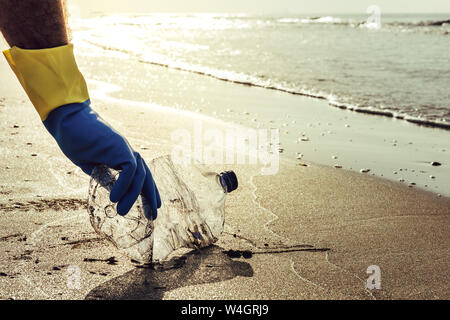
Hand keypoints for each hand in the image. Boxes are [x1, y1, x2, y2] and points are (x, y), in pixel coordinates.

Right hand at [43, 100, 160, 218]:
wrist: (67, 121)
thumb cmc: (76, 140)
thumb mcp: (91, 165)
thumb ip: (104, 178)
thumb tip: (114, 195)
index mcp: (122, 156)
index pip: (141, 176)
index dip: (148, 191)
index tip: (153, 207)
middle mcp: (127, 152)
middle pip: (146, 177)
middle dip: (151, 196)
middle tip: (153, 216)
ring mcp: (125, 149)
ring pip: (139, 175)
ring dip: (133, 196)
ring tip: (123, 212)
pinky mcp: (120, 147)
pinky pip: (128, 170)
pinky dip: (124, 185)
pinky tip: (115, 199)